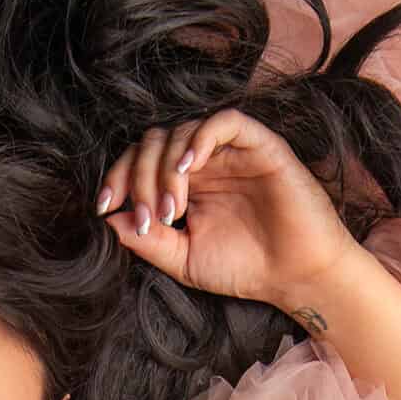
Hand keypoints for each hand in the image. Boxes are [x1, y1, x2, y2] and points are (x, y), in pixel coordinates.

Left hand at [95, 106, 362, 308]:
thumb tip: (110, 220)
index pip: (141, 162)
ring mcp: (231, 153)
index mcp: (185, 186)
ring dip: (166, 168)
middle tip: (148, 219)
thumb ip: (148, 242)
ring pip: (183, 132)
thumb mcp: (184, 260)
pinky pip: (225, 122)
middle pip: (155, 143)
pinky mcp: (261, 146)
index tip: (105, 207)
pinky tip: (189, 168)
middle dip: (139, 178)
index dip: (118, 178)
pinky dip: (200, 137)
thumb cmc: (245, 269)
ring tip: (172, 209)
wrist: (296, 277)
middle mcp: (205, 164)